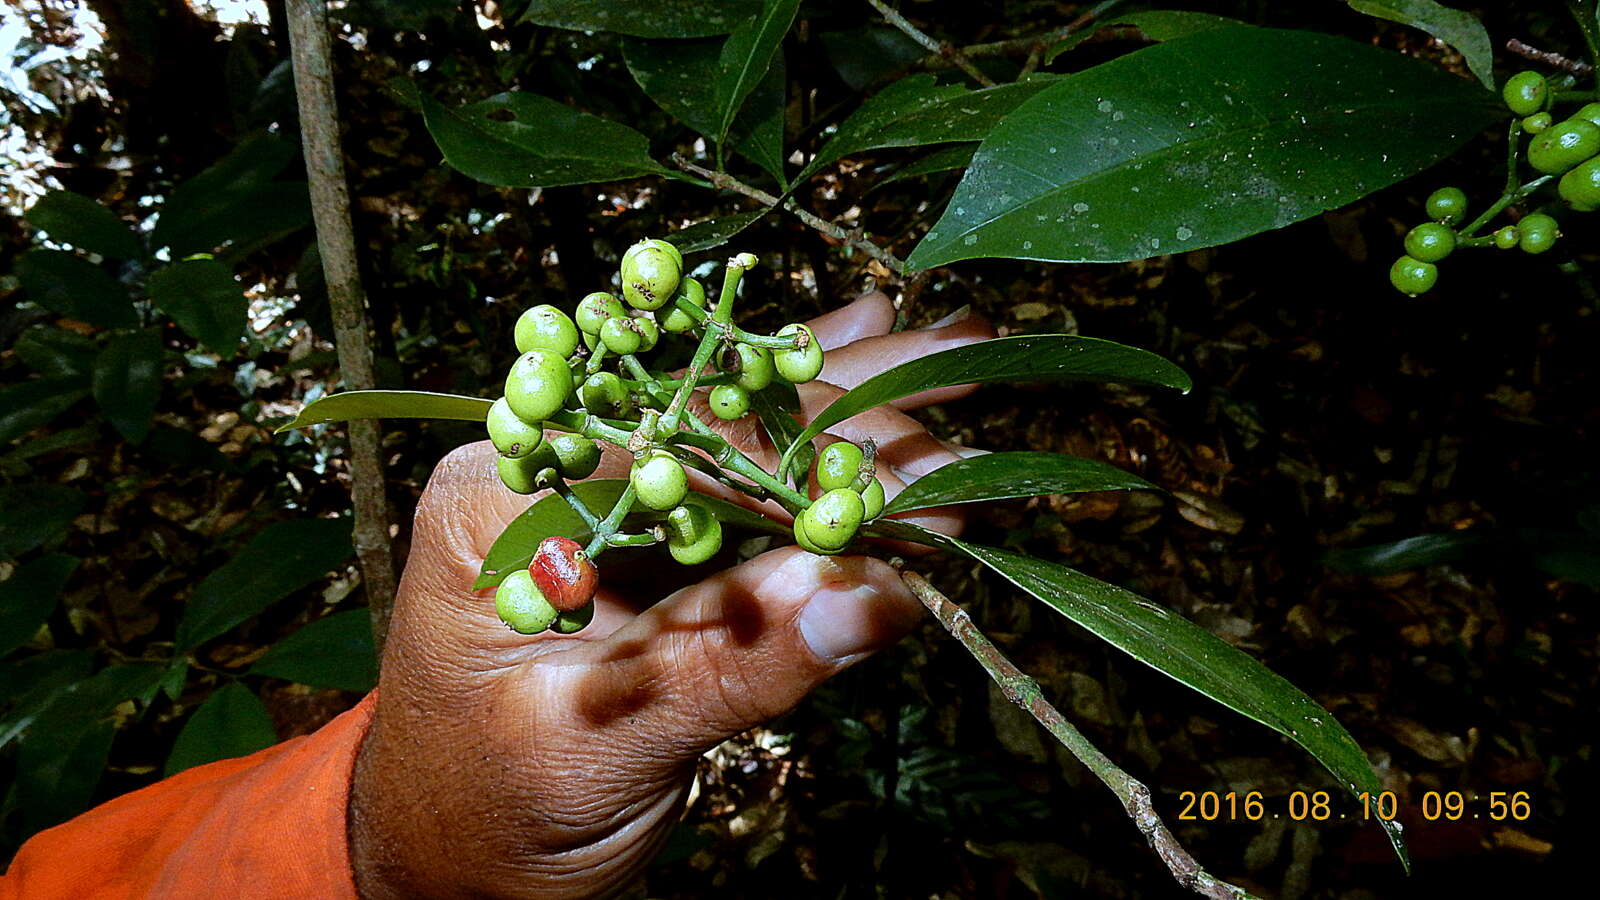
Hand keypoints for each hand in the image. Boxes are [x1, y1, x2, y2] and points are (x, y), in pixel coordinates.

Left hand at [348, 295, 995, 898]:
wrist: (456, 860)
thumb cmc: (491, 813)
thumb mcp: (597, 747)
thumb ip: (727, 666)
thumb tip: (872, 592)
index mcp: (503, 502)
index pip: (668, 439)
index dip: (797, 450)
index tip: (909, 471)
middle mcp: (552, 474)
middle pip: (711, 413)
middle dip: (844, 402)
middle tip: (963, 365)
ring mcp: (601, 501)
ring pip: (738, 432)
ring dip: (851, 403)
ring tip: (953, 347)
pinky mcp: (649, 541)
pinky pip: (746, 489)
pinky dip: (823, 453)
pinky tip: (878, 371)